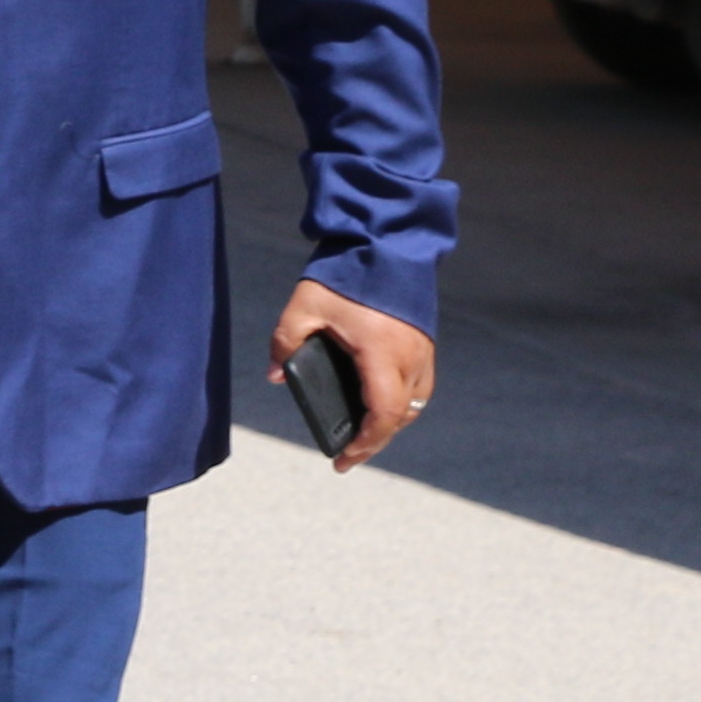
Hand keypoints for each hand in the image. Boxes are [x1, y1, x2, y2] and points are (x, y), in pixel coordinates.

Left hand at [272, 281, 433, 472]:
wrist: (384, 242)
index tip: (344, 459)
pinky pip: (419, 385)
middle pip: (401, 415)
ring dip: (391, 422)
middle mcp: (410, 355)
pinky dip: (401, 402)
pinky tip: (378, 406)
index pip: (383, 412)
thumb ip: (285, 341)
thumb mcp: (303, 306)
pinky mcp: (425, 341)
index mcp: (381, 351)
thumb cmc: (344, 275)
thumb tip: (275, 375)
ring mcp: (422, 349)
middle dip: (376, 440)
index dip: (366, 442)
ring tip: (362, 435)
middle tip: (348, 455)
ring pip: (415, 403)